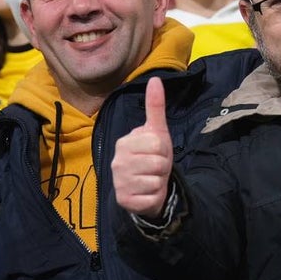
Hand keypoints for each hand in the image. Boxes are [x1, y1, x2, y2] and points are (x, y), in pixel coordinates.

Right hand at [111, 77, 172, 219]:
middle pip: (158, 163)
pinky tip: (146, 193)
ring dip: (159, 182)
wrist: (146, 187)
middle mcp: (117, 162)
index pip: (157, 144)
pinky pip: (151, 198)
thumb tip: (155, 79)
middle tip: (155, 168)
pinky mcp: (124, 201)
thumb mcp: (156, 132)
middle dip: (163, 167)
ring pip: (156, 181)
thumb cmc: (152, 156)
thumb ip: (155, 107)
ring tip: (151, 180)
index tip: (156, 153)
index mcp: (123, 143)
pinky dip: (154, 197)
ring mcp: (119, 182)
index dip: (164, 151)